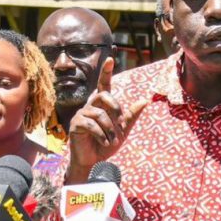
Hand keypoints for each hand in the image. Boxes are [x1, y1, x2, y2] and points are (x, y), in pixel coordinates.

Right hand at [67, 58, 148, 182]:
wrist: (94, 162)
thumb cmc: (106, 145)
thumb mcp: (122, 130)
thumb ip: (131, 116)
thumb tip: (145, 100)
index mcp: (102, 106)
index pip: (103, 85)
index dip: (106, 72)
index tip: (110, 59)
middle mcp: (91, 106)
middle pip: (103, 95)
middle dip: (115, 108)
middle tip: (121, 124)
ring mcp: (82, 114)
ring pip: (99, 113)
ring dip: (110, 129)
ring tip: (111, 141)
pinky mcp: (76, 124)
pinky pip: (91, 124)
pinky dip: (101, 135)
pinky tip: (104, 142)